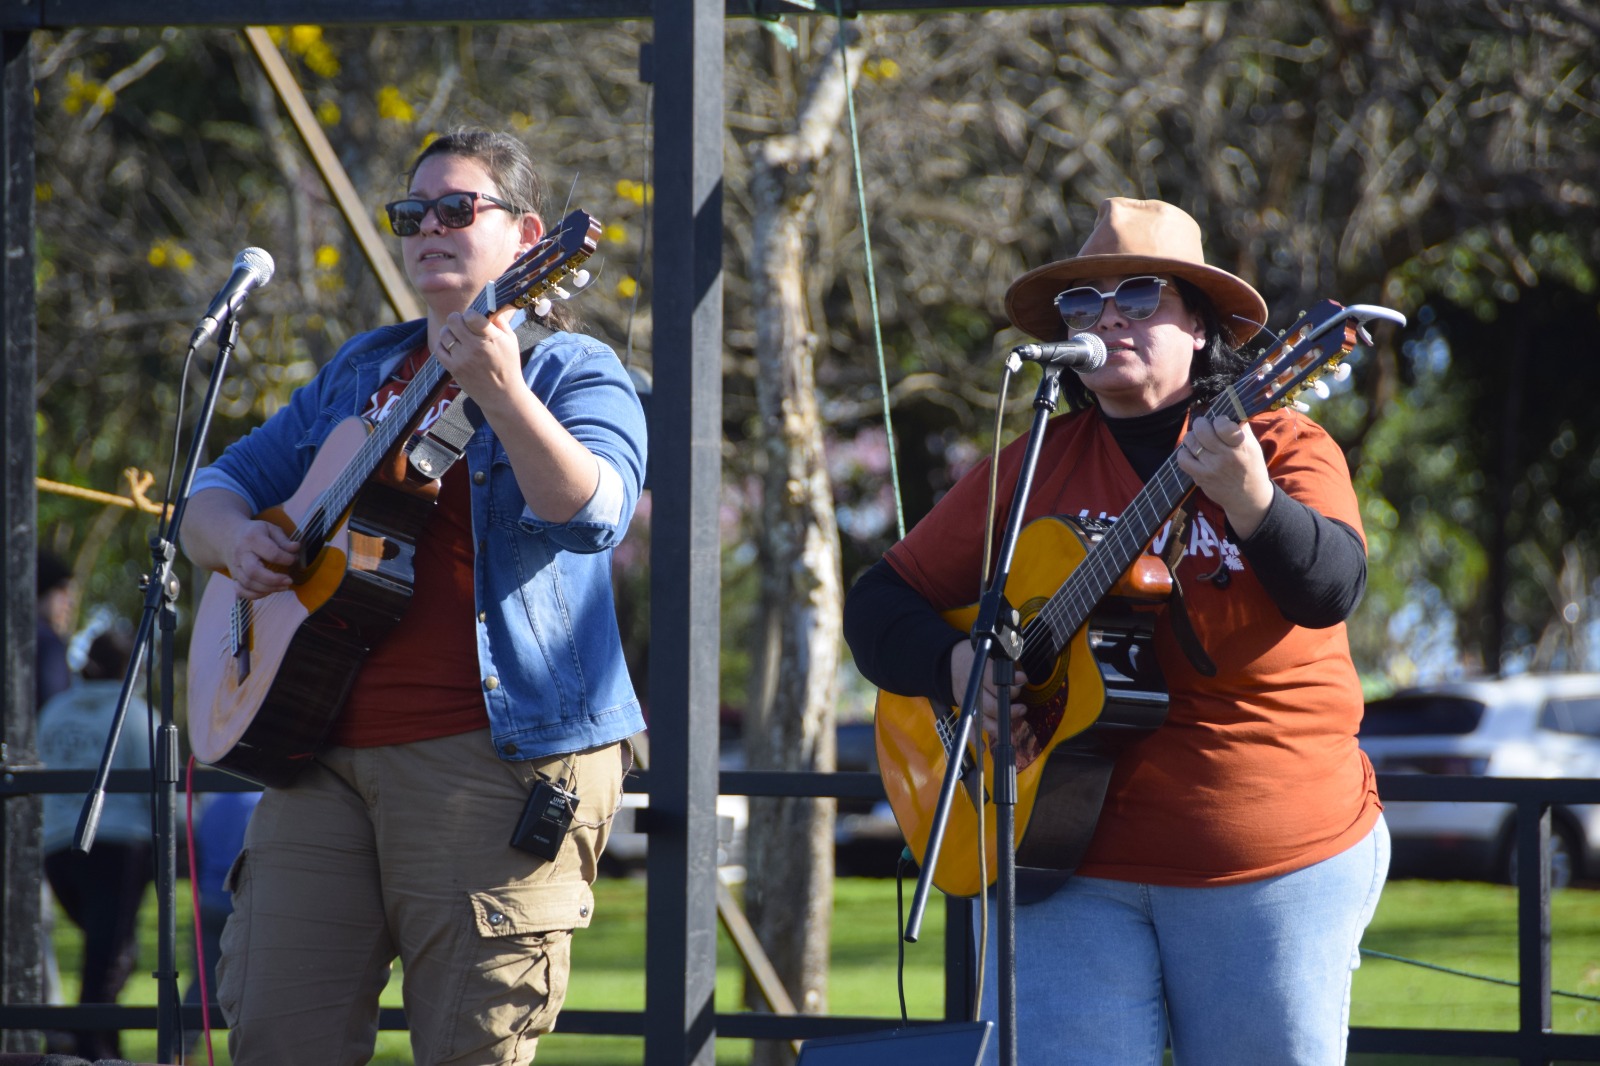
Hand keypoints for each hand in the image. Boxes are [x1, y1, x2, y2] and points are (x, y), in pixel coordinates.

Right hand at [227, 519, 298, 599]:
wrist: (228, 537)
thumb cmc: (254, 533)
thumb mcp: (270, 529)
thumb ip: (283, 540)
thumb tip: (296, 548)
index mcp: (252, 539)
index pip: (271, 552)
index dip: (286, 559)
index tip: (294, 559)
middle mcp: (241, 554)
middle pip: (253, 571)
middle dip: (273, 579)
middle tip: (289, 581)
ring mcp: (235, 567)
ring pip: (248, 583)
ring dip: (268, 589)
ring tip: (284, 586)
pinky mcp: (233, 577)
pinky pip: (241, 591)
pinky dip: (255, 595)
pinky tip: (269, 591)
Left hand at [434, 305, 525, 402]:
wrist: (501, 396)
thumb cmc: (508, 366)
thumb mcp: (511, 341)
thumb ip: (499, 322)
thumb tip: (489, 304)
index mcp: (491, 339)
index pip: (471, 316)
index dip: (470, 314)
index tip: (474, 318)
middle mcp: (475, 348)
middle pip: (454, 320)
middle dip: (457, 319)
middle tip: (463, 324)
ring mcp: (462, 359)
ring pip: (445, 333)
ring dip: (450, 332)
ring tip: (458, 336)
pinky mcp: (453, 369)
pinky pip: (439, 348)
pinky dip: (443, 344)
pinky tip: (452, 346)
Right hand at [949, 639, 1030, 746]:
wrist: (949, 662)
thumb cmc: (974, 658)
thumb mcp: (988, 655)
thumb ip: (1004, 667)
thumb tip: (1022, 679)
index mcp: (978, 672)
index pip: (994, 681)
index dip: (1011, 683)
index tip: (1022, 680)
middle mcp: (972, 689)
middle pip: (990, 704)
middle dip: (1008, 709)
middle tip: (1022, 709)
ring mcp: (968, 702)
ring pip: (983, 719)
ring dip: (997, 727)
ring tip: (1012, 734)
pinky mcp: (965, 710)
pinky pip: (969, 726)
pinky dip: (974, 738)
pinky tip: (983, 747)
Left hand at [1174, 412, 1273, 537]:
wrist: (1247, 498)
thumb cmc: (1250, 466)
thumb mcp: (1252, 446)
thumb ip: (1240, 427)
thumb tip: (1228, 406)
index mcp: (1241, 446)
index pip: (1223, 425)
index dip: (1219, 420)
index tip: (1221, 422)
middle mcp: (1226, 457)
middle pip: (1202, 430)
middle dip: (1201, 424)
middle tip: (1205, 427)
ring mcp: (1211, 468)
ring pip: (1191, 441)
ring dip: (1192, 437)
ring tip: (1199, 440)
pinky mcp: (1200, 477)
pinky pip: (1182, 458)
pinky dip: (1185, 452)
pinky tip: (1192, 452)